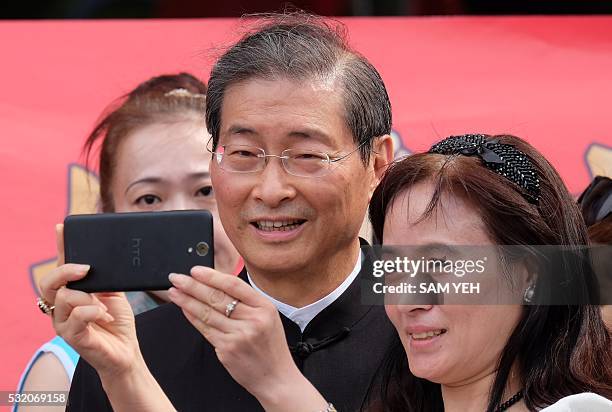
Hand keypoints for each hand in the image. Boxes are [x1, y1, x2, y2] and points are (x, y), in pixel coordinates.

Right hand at [39, 224, 141, 379]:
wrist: (126, 351)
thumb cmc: (117, 322)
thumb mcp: (113, 293)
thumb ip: (105, 277)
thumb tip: (104, 257)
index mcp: (71, 292)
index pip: (60, 266)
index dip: (60, 247)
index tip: (62, 227)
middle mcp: (61, 306)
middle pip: (48, 282)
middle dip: (65, 271)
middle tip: (86, 268)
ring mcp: (63, 322)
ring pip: (63, 297)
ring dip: (88, 298)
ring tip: (105, 306)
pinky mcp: (71, 336)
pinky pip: (76, 316)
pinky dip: (94, 312)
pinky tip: (105, 317)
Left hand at [167, 267, 314, 405]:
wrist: (276, 378)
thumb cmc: (270, 346)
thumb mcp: (269, 317)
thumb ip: (247, 302)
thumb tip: (217, 283)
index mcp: (264, 307)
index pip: (234, 285)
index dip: (212, 276)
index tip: (195, 270)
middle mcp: (252, 320)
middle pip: (216, 297)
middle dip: (192, 285)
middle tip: (176, 278)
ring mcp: (239, 335)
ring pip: (207, 313)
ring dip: (186, 301)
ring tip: (174, 292)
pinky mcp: (227, 349)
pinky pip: (205, 329)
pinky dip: (192, 317)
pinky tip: (184, 309)